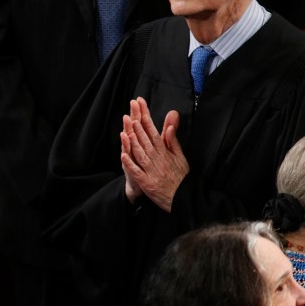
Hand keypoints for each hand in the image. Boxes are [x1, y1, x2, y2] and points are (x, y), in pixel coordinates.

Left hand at [119, 97, 188, 211]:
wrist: (183, 197)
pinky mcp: (147, 183)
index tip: (141, 108)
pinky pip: (137, 172)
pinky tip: (123, 155)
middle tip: (131, 112)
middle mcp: (158, 159)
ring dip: (133, 142)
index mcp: (165, 152)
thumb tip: (169, 124)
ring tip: (127, 129)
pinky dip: (130, 164)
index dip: (147, 119)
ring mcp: (152, 171)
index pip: (154, 132)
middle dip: (138, 126)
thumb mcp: (180, 156)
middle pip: (146, 140)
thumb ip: (172, 140)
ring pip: (141, 154)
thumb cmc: (180, 177)